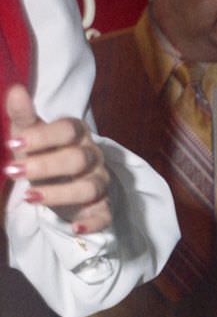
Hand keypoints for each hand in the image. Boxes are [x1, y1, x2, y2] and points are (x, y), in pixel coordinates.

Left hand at [4, 85, 111, 233]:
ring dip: (58, 194)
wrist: (60, 182)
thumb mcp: (28, 134)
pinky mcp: (103, 207)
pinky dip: (91, 223)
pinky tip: (73, 227)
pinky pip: (104, 216)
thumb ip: (22, 114)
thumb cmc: (42, 154)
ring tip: (29, 197)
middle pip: (78, 159)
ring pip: (89, 188)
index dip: (42, 137)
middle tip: (12, 171)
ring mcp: (101, 183)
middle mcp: (94, 156)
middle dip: (45, 166)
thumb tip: (16, 89)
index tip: (13, 143)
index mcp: (77, 134)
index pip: (67, 130)